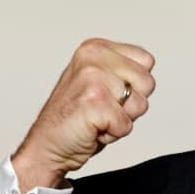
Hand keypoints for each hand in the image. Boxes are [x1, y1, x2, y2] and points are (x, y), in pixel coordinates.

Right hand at [11, 38, 155, 192]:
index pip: (146, 61)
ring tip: (97, 117)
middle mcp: (93, 57)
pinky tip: (92, 128)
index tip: (109, 93)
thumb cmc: (76, 117)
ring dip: (122, 119)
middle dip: (131, 103)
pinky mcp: (94, 103)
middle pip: (148, 83)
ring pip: (140, 104)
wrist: (46, 145)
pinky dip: (113, 134)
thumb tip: (148, 71)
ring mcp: (93, 79)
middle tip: (103, 108)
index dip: (135, 84)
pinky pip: (127, 125)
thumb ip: (124, 71)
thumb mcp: (100, 80)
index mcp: (96, 48)